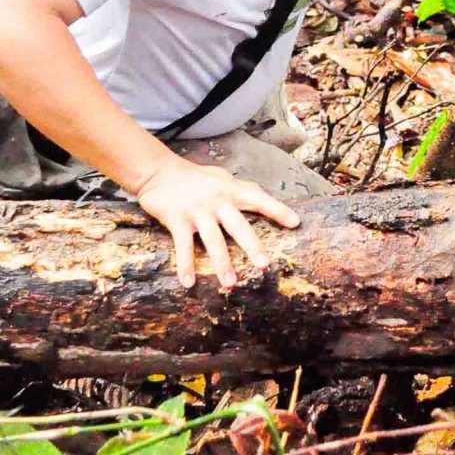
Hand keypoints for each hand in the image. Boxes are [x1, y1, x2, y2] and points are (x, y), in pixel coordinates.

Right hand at [134, 158, 300, 288]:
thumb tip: (261, 196)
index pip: (259, 199)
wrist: (158, 171)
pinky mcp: (177, 219)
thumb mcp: (222, 178)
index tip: (296, 223)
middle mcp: (217, 200)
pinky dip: (185, 264)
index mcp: (231, 190)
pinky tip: (188, 282)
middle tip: (265, 265)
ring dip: (221, 263)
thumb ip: (241, 189)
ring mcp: (197, 210)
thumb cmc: (194, 177)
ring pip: (213, 240)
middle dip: (252, 246)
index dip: (277, 210)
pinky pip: (183, 245)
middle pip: (238, 225)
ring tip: (230, 283)